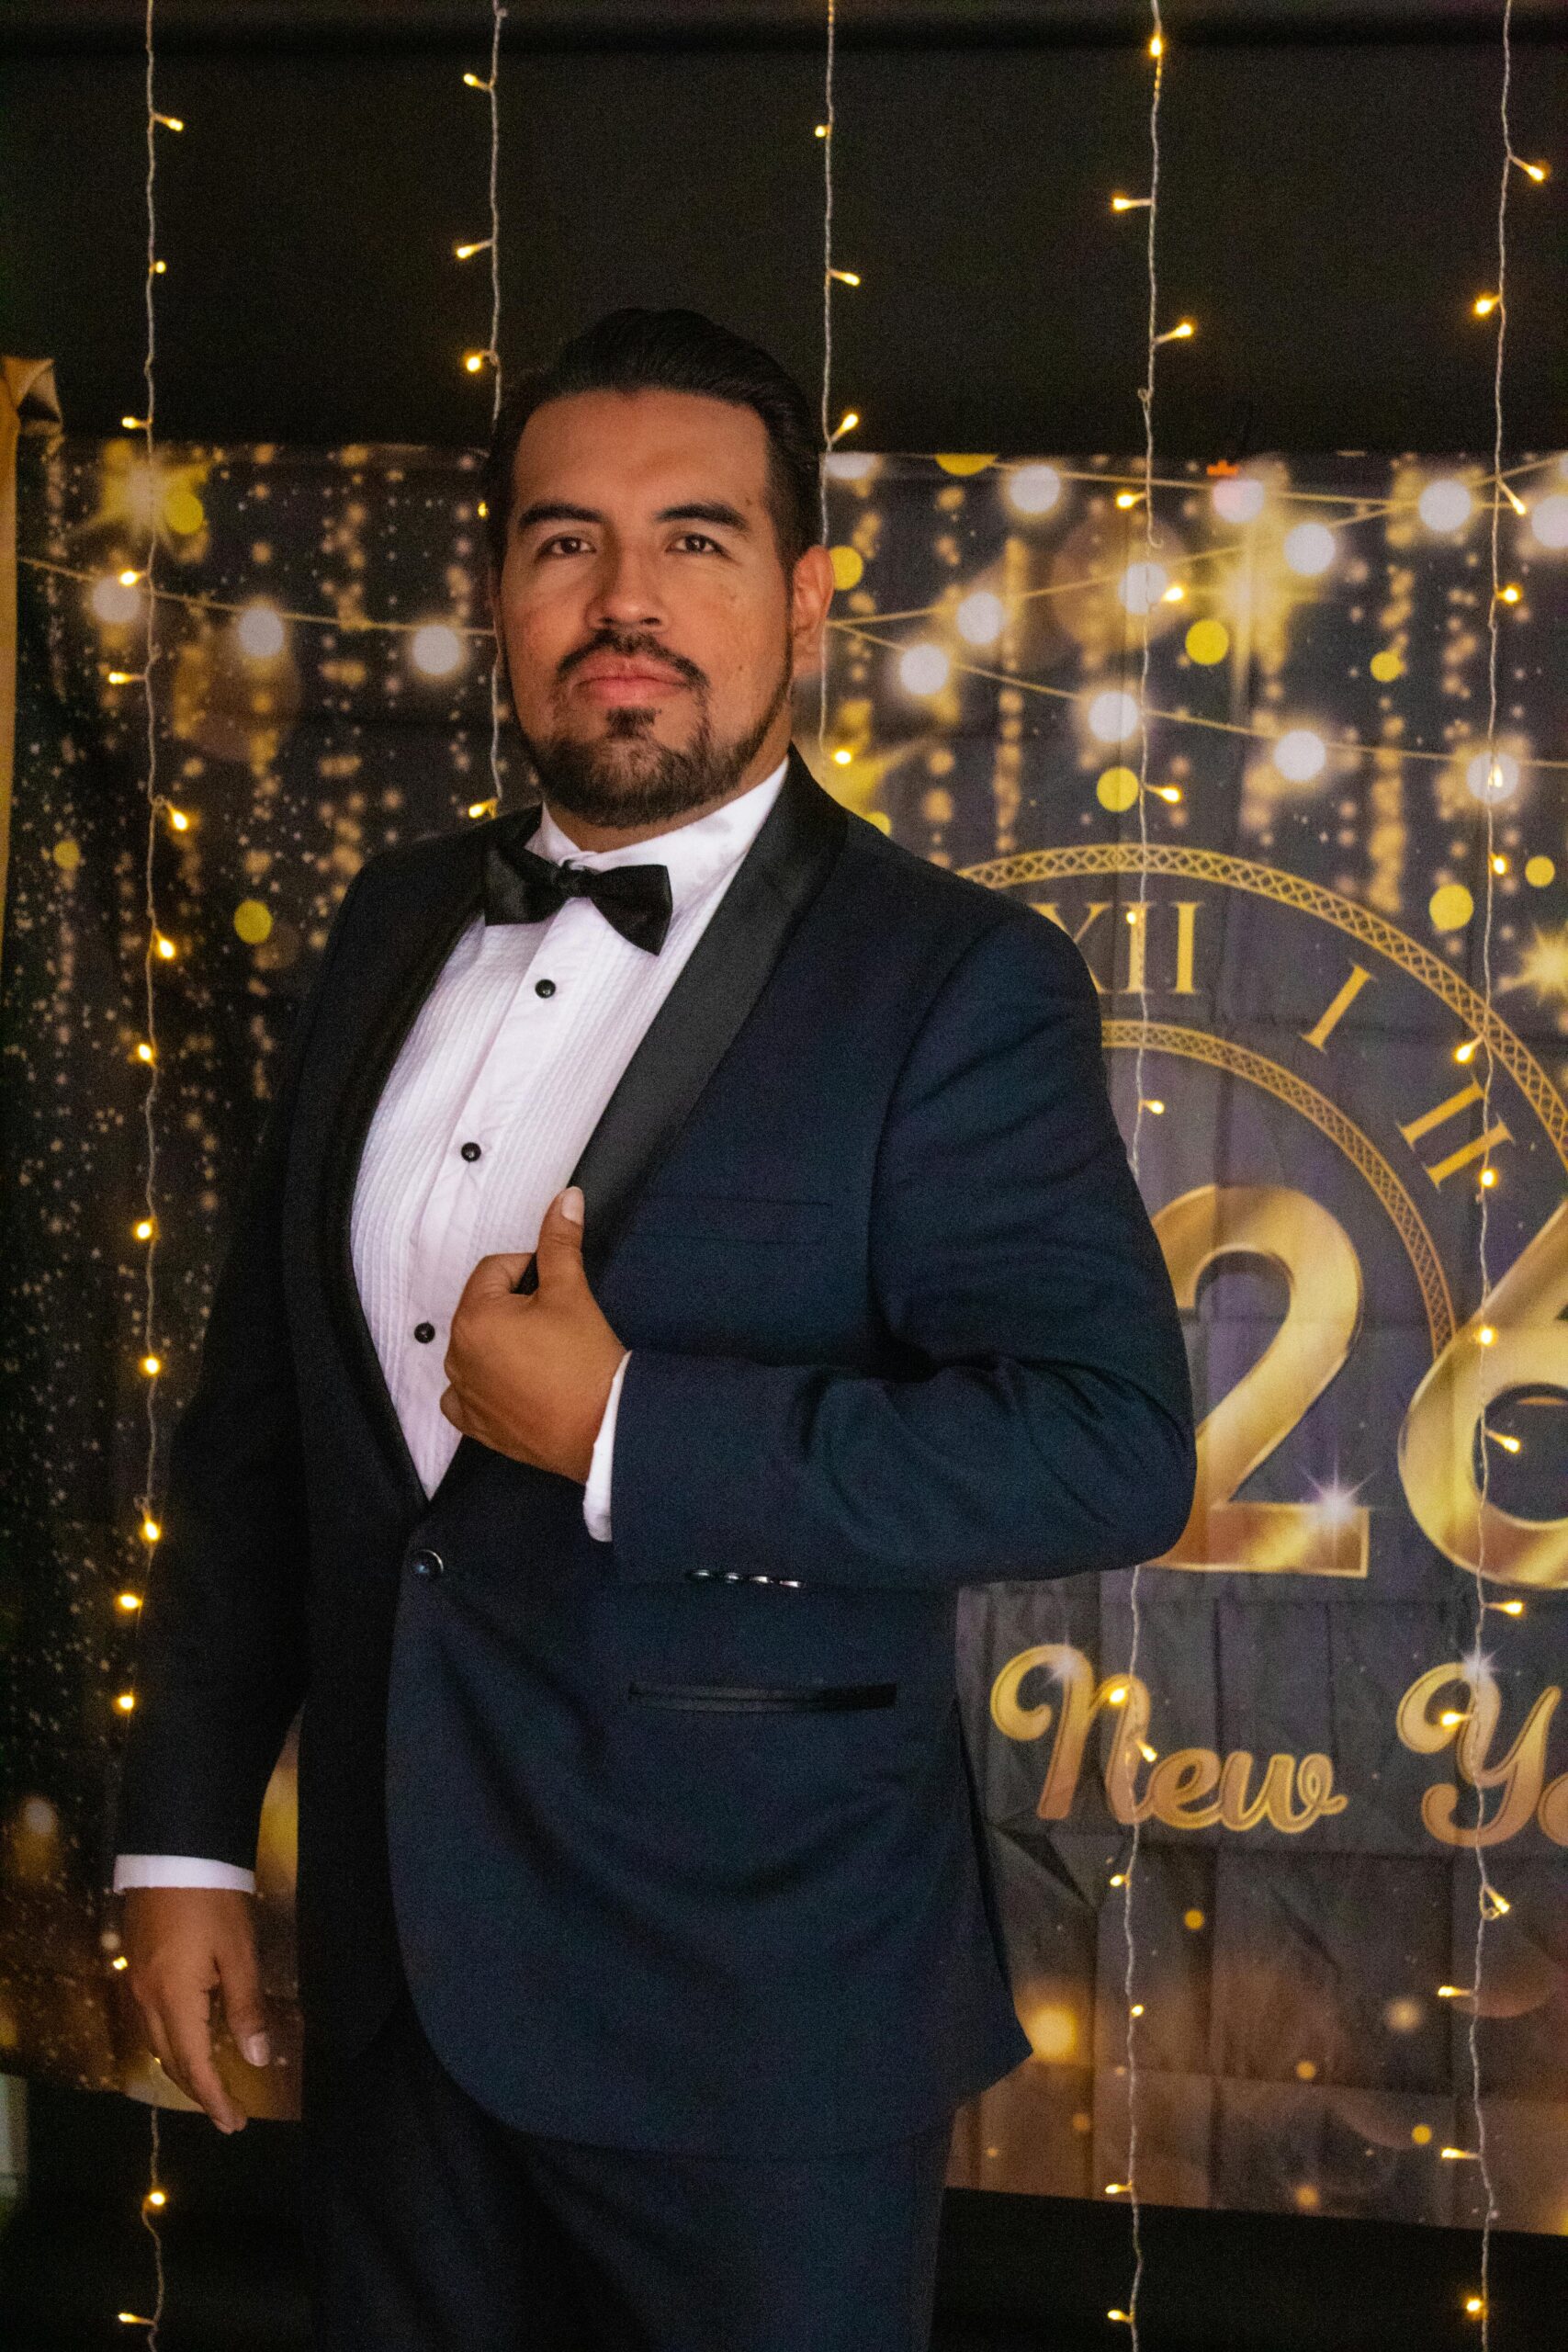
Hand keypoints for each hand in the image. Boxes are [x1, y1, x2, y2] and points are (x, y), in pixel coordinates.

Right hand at [121, 1885, 269, 2132]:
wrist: (175, 1851)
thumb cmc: (215, 1902)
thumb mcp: (239, 1954)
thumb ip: (246, 2008)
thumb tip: (256, 2058)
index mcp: (173, 2000)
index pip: (193, 2065)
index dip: (214, 2098)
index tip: (234, 2123)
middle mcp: (147, 1999)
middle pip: (170, 2060)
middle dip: (197, 2089)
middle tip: (226, 2112)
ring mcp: (137, 1982)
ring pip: (157, 2041)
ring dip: (183, 2067)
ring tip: (211, 2083)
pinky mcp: (136, 1965)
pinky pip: (151, 2020)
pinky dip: (172, 2041)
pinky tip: (190, 2039)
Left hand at [440, 1185, 627, 1483]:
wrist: (603, 1430)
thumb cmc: (585, 1362)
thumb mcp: (572, 1292)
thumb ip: (560, 1241)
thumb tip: (565, 1198)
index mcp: (474, 1317)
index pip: (495, 1269)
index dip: (530, 1270)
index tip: (558, 1290)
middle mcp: (458, 1356)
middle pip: (483, 1308)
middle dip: (514, 1307)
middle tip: (554, 1324)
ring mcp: (465, 1394)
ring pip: (475, 1348)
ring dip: (499, 1344)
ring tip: (542, 1355)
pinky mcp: (476, 1425)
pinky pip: (466, 1395)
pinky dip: (484, 1385)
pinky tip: (515, 1384)